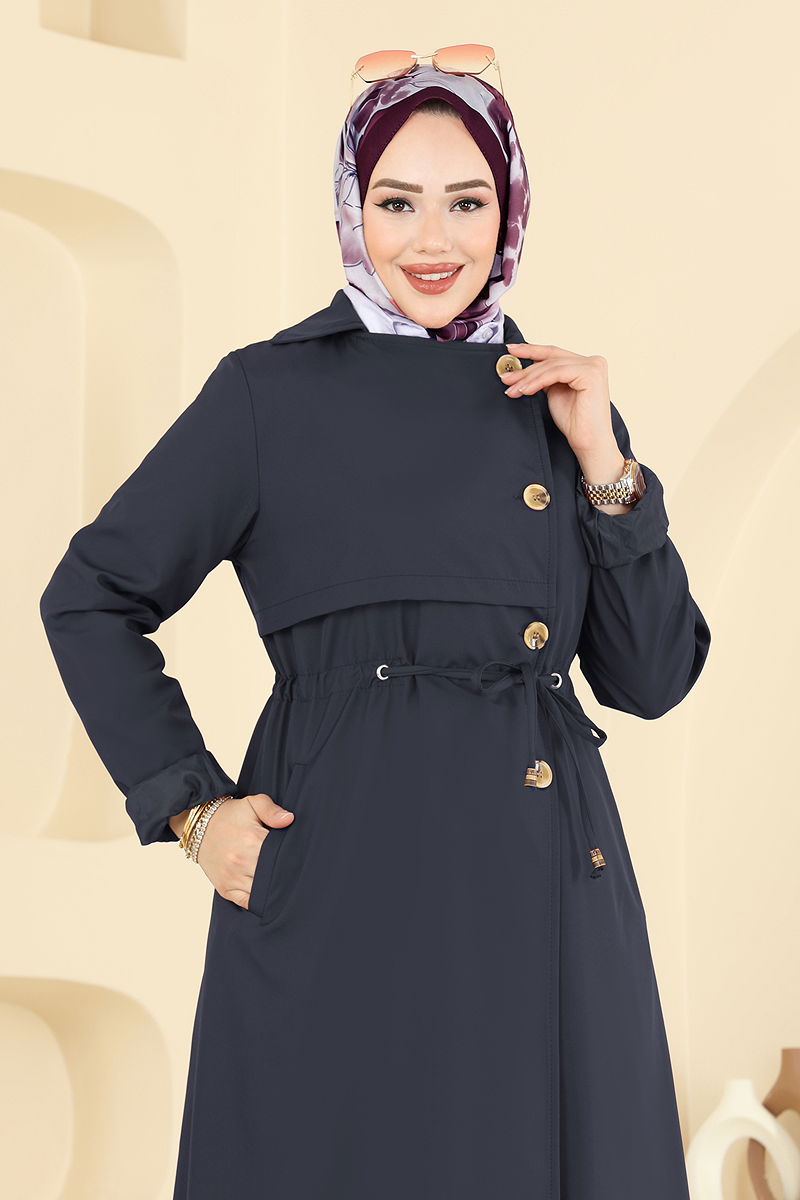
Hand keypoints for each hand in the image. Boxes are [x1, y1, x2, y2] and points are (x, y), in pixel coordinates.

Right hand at [192, 793, 294, 910]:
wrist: (200, 826)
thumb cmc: (230, 815)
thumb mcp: (252, 803)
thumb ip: (271, 810)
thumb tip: (289, 819)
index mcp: (252, 840)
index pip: (282, 856)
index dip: (293, 858)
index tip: (301, 859)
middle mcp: (241, 861)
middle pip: (273, 876)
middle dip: (285, 875)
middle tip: (297, 874)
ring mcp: (232, 877)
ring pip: (262, 893)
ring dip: (273, 890)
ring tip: (283, 883)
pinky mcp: (225, 889)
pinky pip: (247, 903)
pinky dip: (259, 901)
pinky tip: (267, 894)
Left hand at [500, 342, 618, 463]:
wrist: (588, 443)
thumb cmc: (574, 422)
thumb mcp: (554, 392)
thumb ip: (545, 377)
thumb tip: (522, 368)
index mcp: (586, 364)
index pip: (554, 353)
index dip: (531, 350)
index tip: (511, 351)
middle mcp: (593, 361)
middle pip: (551, 358)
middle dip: (525, 368)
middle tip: (506, 377)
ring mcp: (593, 366)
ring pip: (551, 366)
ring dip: (528, 378)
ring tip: (512, 389)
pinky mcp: (590, 374)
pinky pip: (556, 373)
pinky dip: (537, 381)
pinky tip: (524, 390)